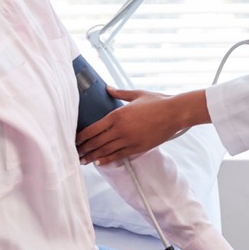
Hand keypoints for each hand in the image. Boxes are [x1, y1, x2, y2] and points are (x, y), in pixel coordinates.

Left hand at [76, 88, 207, 165]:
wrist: (175, 113)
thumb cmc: (157, 101)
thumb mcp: (136, 94)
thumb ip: (119, 92)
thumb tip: (107, 88)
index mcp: (117, 115)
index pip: (93, 129)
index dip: (81, 137)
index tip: (74, 140)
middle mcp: (120, 129)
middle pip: (96, 142)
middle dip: (84, 149)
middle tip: (74, 154)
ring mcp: (129, 140)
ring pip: (106, 151)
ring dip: (93, 156)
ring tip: (83, 161)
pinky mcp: (138, 148)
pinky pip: (119, 156)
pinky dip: (108, 159)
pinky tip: (100, 162)